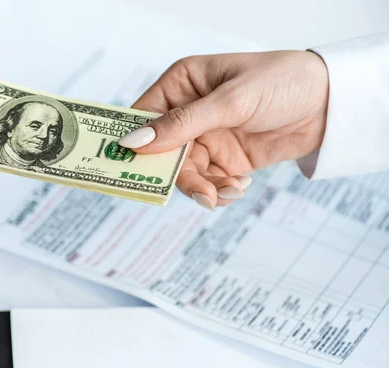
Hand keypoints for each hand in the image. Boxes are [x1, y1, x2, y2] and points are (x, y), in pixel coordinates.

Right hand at [119, 51, 328, 209]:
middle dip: (180, 175)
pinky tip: (241, 186)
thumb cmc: (281, 82)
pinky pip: (209, 182)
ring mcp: (206, 137)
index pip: (143, 116)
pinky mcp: (225, 159)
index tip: (128, 170)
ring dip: (205, 187)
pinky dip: (221, 191)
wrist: (330, 102)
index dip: (134, 142)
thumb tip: (134, 143)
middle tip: (201, 193)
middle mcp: (188, 112)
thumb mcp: (230, 101)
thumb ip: (182, 124)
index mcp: (182, 85)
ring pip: (186, 173)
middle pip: (163, 153)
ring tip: (229, 192)